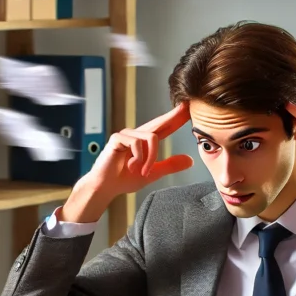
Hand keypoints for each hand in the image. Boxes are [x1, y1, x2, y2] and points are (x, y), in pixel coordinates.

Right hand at [63, 102, 193, 222]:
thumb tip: (190, 160)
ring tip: (142, 171)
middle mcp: (137, 135)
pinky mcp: (117, 138)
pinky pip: (137, 143)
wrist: (106, 187)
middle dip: (173, 116)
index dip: (176, 119)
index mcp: (145, 142)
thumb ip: (170, 165)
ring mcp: (127, 135)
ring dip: (151, 158)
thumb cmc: (124, 179)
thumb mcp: (153, 173)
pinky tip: (131, 166)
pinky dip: (138, 158)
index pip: (164, 127)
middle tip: (186, 107)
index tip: (188, 109)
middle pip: (159, 122)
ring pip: (152, 138)